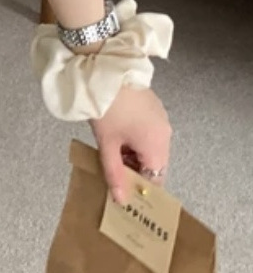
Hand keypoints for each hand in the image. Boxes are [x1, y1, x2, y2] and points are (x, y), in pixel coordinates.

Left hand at [90, 85, 171, 204]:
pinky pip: (150, 132)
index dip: (140, 188)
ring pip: (152, 147)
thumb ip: (114, 174)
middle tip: (113, 172)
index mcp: (158, 146)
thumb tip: (121, 200)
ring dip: (135, 154)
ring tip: (112, 152)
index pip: (156, 179)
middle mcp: (165, 134)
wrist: (106, 72)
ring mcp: (161, 118)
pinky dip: (137, 139)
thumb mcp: (107, 144)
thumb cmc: (107, 110)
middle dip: (135, 170)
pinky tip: (119, 134)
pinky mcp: (154, 107)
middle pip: (155, 163)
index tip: (123, 191)